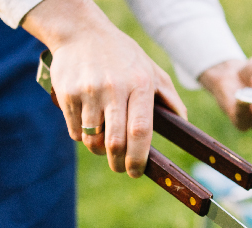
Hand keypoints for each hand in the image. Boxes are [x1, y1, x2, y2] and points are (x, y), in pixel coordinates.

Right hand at [22, 0, 185, 177]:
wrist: (81, 32)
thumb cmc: (123, 55)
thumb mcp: (152, 70)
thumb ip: (169, 97)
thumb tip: (184, 124)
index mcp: (140, 85)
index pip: (141, 131)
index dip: (139, 157)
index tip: (137, 171)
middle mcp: (114, 89)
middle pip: (115, 142)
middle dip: (119, 163)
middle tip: (122, 168)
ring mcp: (88, 92)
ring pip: (92, 140)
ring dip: (99, 151)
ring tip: (105, 146)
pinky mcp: (67, 94)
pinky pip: (75, 131)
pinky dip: (82, 137)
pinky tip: (89, 127)